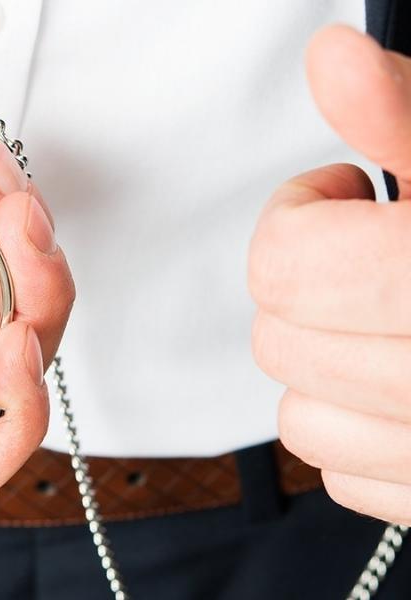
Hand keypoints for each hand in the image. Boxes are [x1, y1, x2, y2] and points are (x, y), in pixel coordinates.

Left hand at [249, 26, 410, 523]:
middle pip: (278, 339)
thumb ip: (408, 115)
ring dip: (325, 364)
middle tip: (367, 253)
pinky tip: (408, 387)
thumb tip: (332, 60)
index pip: (285, 265)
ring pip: (299, 418)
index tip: (347, 193)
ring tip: (387, 321)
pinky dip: (359, 430)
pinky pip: (343, 475)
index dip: (297, 214)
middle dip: (306, 288)